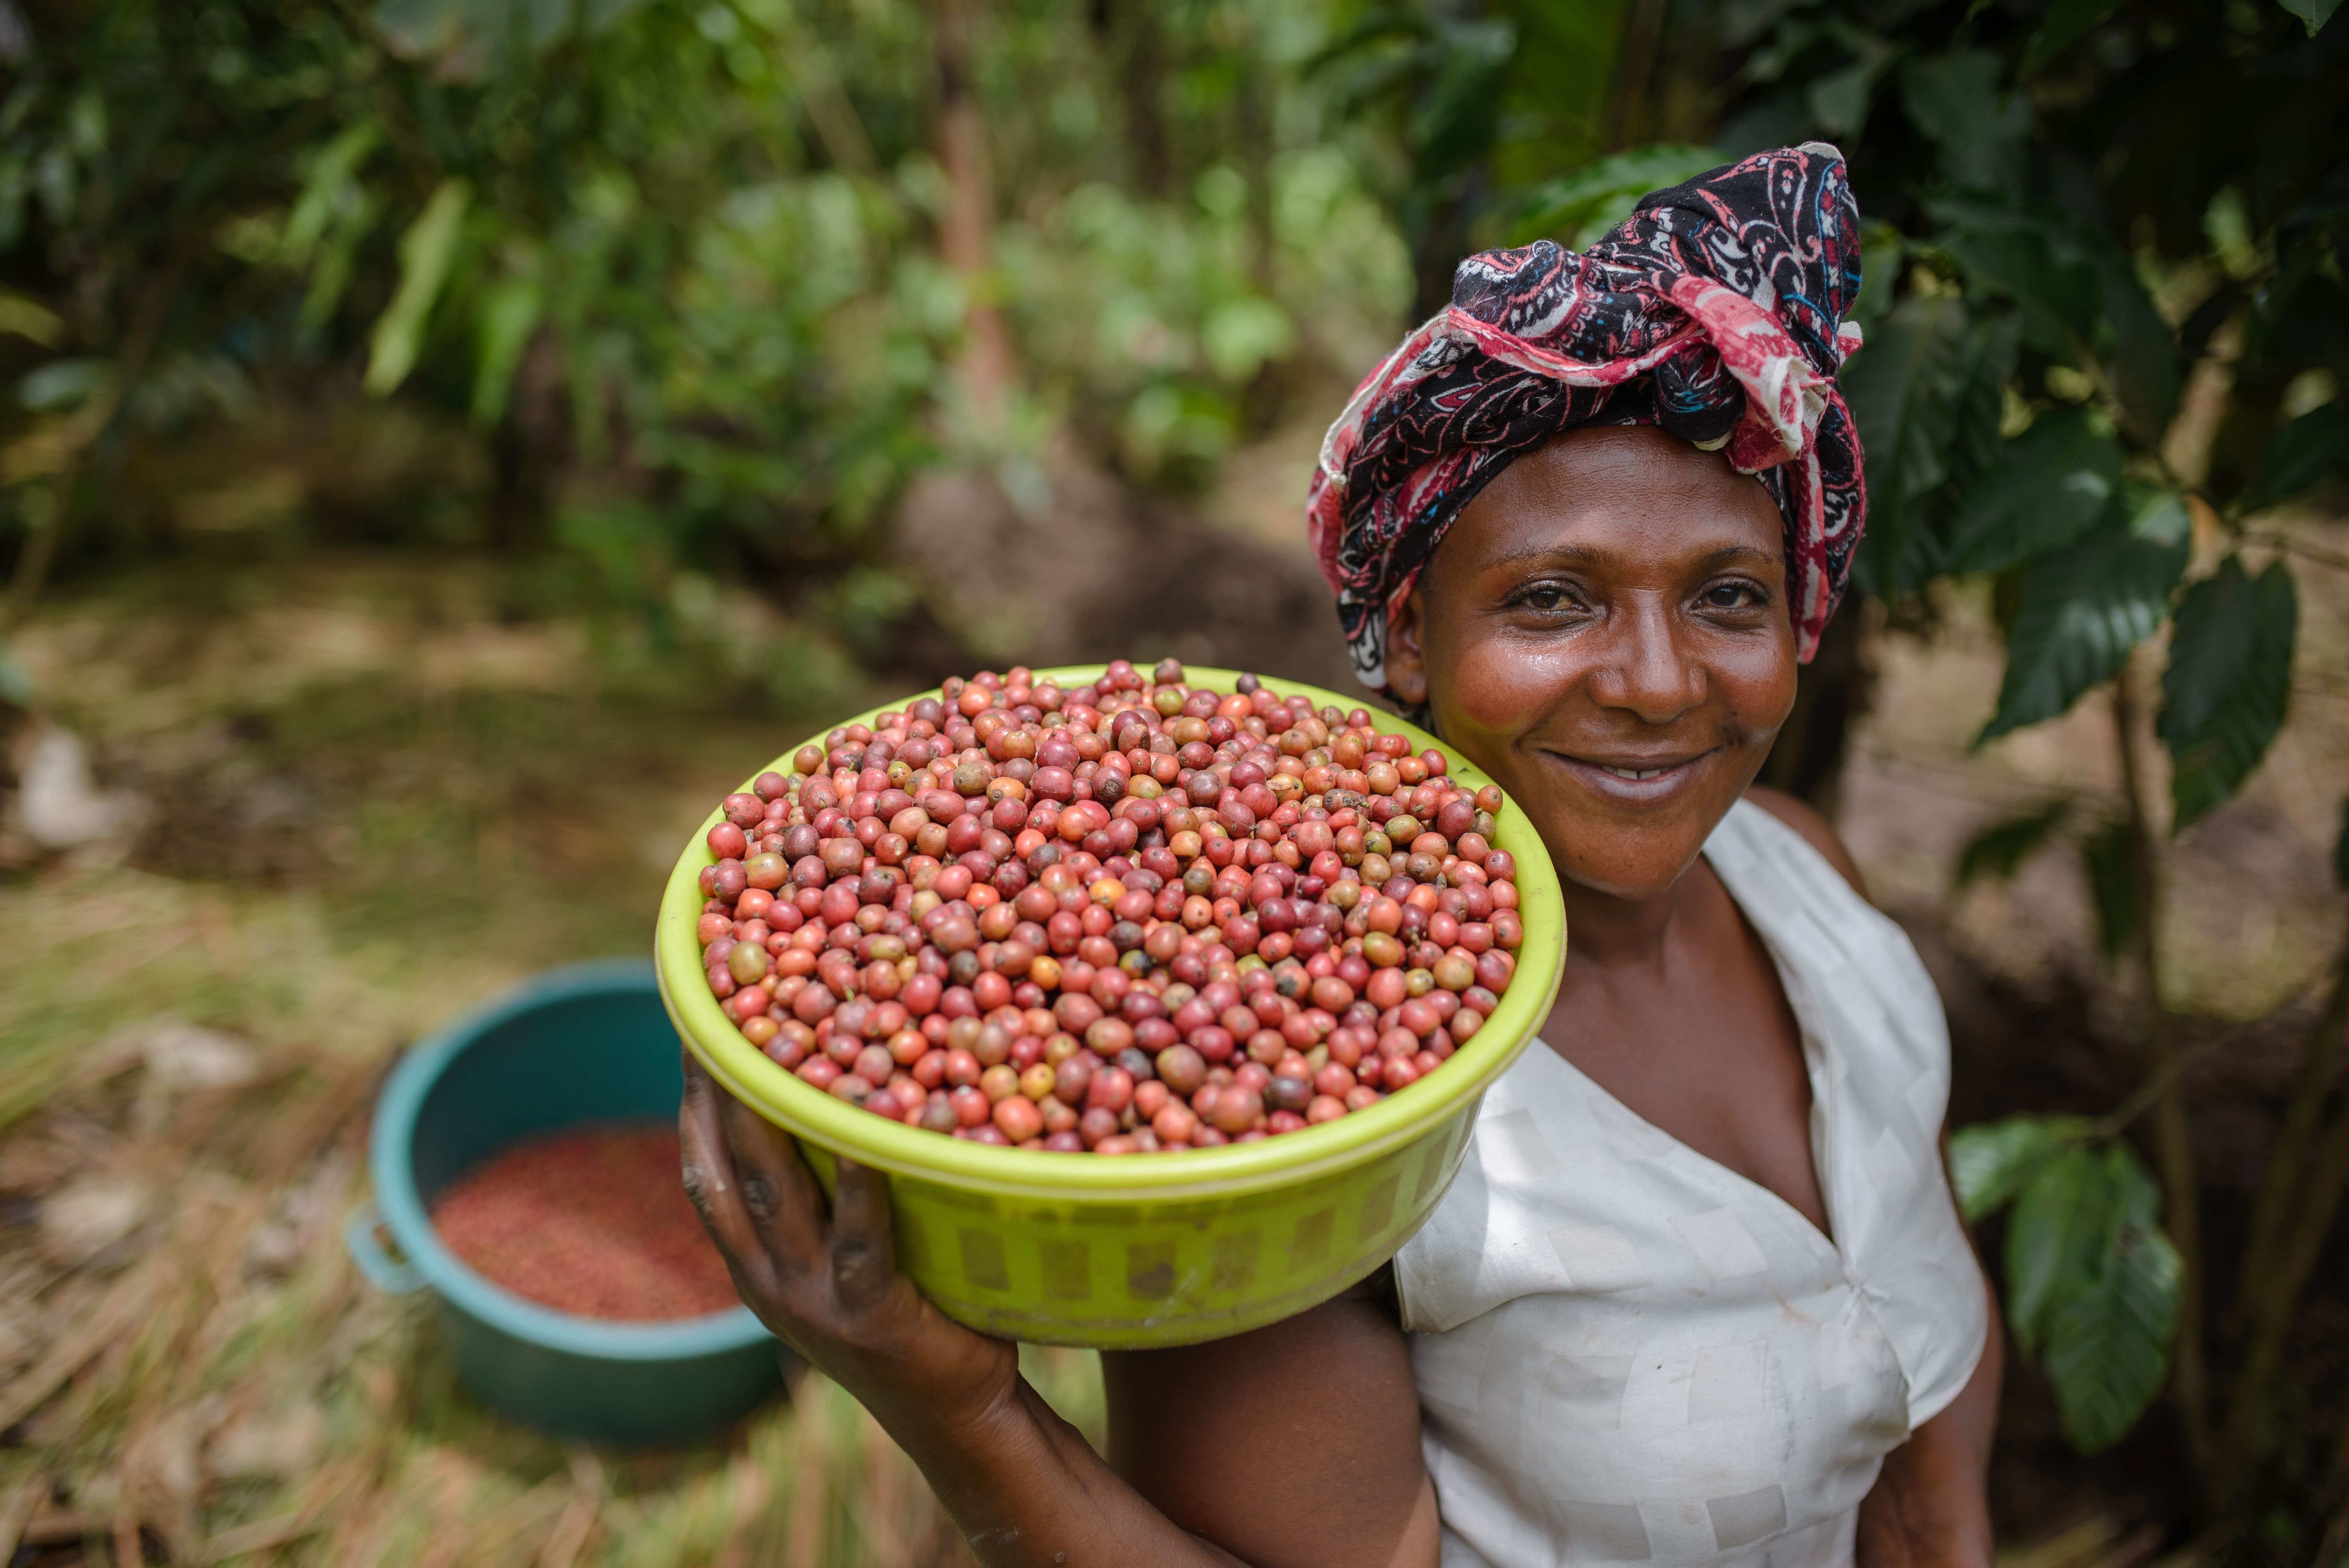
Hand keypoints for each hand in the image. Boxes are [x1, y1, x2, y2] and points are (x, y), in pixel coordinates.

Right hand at [678, 1050, 1019, 1442]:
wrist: (954, 1416)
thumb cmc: (918, 1314)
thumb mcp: (850, 1256)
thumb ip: (831, 1195)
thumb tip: (844, 1092)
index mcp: (756, 1264)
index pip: (706, 1170)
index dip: (696, 1102)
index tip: (697, 1030)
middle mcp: (769, 1279)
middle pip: (725, 1170)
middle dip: (717, 1091)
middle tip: (717, 1016)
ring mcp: (813, 1300)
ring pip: (775, 1195)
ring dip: (765, 1121)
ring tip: (770, 1049)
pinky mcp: (870, 1315)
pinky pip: (859, 1240)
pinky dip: (859, 1187)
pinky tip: (861, 1142)